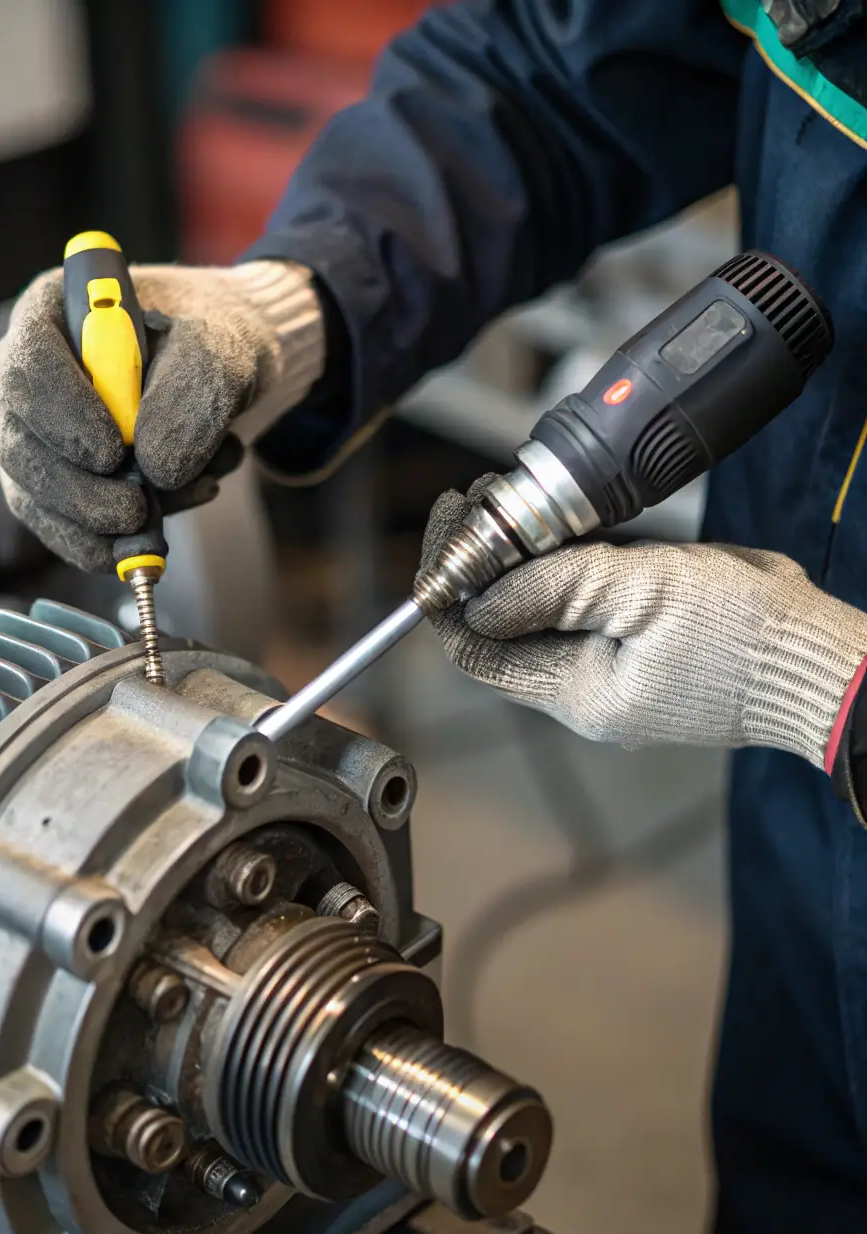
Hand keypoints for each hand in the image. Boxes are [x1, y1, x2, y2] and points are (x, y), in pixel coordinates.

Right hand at [0, 261, 323, 571]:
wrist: (216, 374)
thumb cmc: (208, 343)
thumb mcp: (220, 348)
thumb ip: (192, 391)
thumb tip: (155, 467)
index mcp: (53, 314)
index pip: (27, 369)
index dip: (62, 418)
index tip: (112, 454)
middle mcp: (24, 376)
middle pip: (18, 445)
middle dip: (78, 493)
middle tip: (135, 513)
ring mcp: (30, 434)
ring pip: (35, 497)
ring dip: (99, 524)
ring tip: (168, 513)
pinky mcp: (52, 485)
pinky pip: (61, 529)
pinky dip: (108, 543)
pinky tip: (156, 531)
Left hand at [420, 487, 866, 766]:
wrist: (820, 662)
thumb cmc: (746, 633)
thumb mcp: (644, 591)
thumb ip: (558, 589)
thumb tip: (478, 598)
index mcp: (577, 693)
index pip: (475, 648)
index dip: (448, 588)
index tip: (449, 525)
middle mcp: (586, 694)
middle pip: (500, 632)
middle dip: (480, 566)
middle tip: (479, 503)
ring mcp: (613, 679)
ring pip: (537, 620)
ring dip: (518, 566)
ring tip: (512, 508)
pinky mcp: (638, 658)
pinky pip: (579, 617)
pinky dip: (560, 575)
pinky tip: (562, 536)